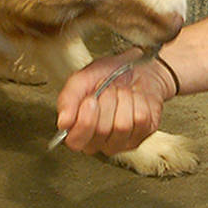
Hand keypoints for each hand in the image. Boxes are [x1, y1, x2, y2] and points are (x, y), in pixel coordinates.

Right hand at [55, 52, 175, 154]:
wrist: (136, 65)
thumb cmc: (107, 75)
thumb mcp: (81, 80)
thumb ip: (68, 99)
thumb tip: (63, 123)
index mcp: (79, 132)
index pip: (76, 141)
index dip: (85, 120)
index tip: (90, 99)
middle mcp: (100, 142)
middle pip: (102, 131)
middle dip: (106, 101)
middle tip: (107, 89)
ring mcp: (124, 141)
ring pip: (123, 125)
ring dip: (123, 100)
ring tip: (122, 92)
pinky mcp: (144, 134)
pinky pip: (141, 119)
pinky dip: (139, 101)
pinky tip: (135, 98)